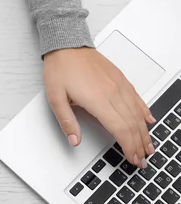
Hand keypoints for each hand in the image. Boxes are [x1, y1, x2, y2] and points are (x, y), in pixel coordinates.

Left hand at [43, 47, 154, 167]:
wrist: (66, 45)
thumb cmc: (60, 69)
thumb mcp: (55, 98)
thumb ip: (67, 121)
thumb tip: (74, 141)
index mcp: (97, 100)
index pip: (119, 128)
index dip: (127, 146)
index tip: (131, 158)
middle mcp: (112, 92)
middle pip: (131, 124)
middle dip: (139, 144)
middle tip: (142, 159)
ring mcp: (118, 85)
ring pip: (137, 112)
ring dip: (144, 131)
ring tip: (148, 146)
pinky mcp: (120, 79)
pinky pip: (137, 98)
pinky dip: (144, 111)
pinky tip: (148, 120)